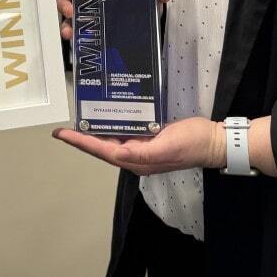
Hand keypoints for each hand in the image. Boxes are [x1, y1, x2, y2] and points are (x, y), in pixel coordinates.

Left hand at [53, 117, 222, 174]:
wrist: (212, 141)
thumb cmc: (192, 143)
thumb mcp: (168, 146)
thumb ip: (142, 153)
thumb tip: (118, 155)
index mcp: (138, 160)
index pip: (103, 151)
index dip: (82, 143)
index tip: (63, 135)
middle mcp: (136, 156)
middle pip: (102, 148)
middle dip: (82, 139)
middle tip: (63, 129)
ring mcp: (142, 148)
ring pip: (111, 141)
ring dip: (94, 133)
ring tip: (78, 121)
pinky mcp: (148, 138)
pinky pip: (124, 133)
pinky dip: (111, 126)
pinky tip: (105, 116)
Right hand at [57, 0, 172, 41]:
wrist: (142, 32)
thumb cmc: (138, 9)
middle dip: (65, 0)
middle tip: (70, 6)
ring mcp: (85, 16)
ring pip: (68, 14)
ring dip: (66, 19)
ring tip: (71, 26)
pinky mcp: (86, 33)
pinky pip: (73, 32)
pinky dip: (70, 34)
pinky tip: (72, 37)